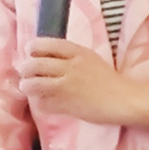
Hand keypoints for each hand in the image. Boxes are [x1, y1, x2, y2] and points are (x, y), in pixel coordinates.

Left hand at [18, 38, 134, 125]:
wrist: (124, 100)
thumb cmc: (109, 79)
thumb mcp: (90, 59)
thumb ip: (70, 56)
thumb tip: (46, 56)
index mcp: (77, 52)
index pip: (45, 44)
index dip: (32, 48)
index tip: (29, 52)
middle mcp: (69, 67)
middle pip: (35, 64)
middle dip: (24, 69)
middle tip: (24, 73)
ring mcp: (66, 87)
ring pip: (34, 84)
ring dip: (27, 86)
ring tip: (28, 88)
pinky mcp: (67, 105)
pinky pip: (43, 103)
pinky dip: (39, 103)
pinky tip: (42, 103)